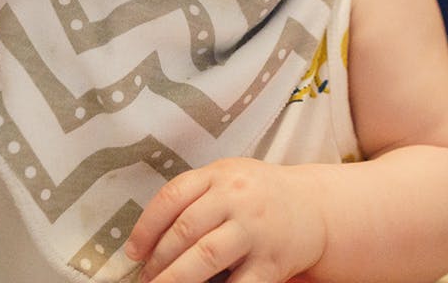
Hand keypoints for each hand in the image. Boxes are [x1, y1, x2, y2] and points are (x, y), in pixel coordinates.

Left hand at [126, 158, 326, 282]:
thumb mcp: (228, 178)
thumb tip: (147, 238)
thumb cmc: (260, 194)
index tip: (133, 252)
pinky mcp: (272, 261)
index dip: (146, 226)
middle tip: (146, 280)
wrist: (315, 207)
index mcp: (220, 174)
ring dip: (176, 279)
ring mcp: (256, 229)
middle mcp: (238, 197)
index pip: (173, 196)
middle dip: (158, 261)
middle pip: (185, 230)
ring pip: (205, 257)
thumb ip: (193, 197)